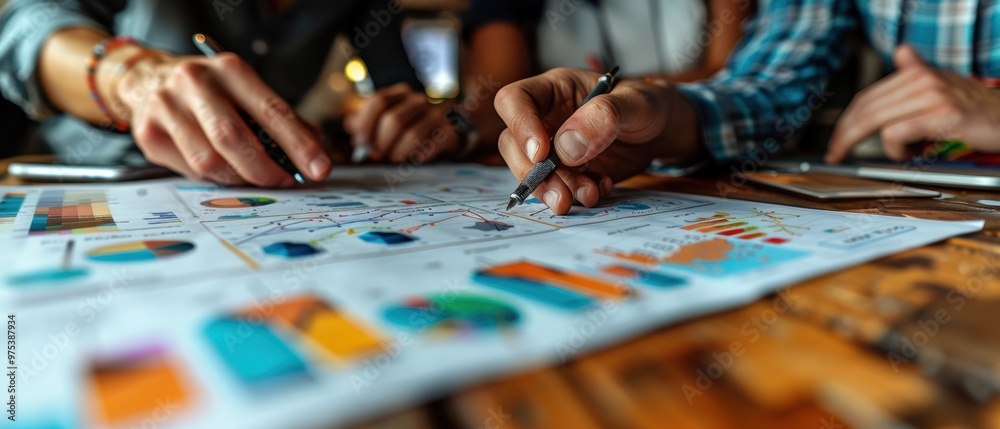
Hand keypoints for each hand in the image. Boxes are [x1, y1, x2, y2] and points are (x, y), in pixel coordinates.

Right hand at [115, 52, 330, 185]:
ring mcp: (166, 106)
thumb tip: (314, 156)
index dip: (299, 144)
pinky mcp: (148, 132)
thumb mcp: (246, 91)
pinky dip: (214, 178)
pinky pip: (190, 170)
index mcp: (230, 69)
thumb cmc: (212, 91)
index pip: (272, 111)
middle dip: (266, 170)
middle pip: (234, 139)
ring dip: (238, 178)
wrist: (150, 78)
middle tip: (284, 182)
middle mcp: (195, 82)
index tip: (320, 169)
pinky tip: (222, 169)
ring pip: (209, 161)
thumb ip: (279, 121)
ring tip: (252, 177)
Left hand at [344, 83, 460, 163]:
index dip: (366, 123)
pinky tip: (411, 160)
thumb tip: (355, 136)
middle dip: (381, 142)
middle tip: (376, 155)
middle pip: (394, 119)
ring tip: (392, 160)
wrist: (446, 130)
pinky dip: (416, 157)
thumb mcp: (384, 120)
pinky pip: (430, 147)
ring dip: (397, 152)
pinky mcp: (449, 133)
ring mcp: (436, 116)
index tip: (360, 142)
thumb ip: (365, 124)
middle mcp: (419, 101)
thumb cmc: (409, 127)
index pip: (379, 101)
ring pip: (412, 135)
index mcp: (401, 93)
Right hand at [495, 68, 689, 214]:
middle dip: (535, 174)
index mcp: (555, 89)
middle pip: (513, 144)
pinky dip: (574, 195)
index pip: (514, 100)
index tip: (542, 154)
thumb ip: (604, 117)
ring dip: (555, 190)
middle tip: (563, 193)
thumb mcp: (636, 103)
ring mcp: (553, 148)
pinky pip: (555, 188)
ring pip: (532, 172)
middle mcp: (546, 118)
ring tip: (589, 195)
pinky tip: (601, 188)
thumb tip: (565, 148)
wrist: (663, 132)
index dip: (520, 126)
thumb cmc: (647, 104)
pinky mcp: (566, 172)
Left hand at [827, 45, 999, 163]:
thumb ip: (915, 78)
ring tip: (894, 155)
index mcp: (916, 74)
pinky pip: (897, 133)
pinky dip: (896, 150)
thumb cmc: (974, 112)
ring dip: (874, 146)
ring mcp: (933, 95)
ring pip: (877, 121)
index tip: (835, 141)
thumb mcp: (942, 89)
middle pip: (866, 109)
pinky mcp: (943, 114)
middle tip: (835, 154)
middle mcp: (923, 80)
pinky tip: (911, 153)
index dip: (845, 121)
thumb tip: (900, 52)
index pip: (867, 97)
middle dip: (844, 135)